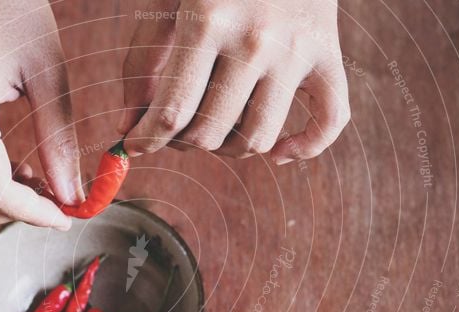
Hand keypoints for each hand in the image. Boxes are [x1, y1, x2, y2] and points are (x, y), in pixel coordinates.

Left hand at [118, 0, 349, 161]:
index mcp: (207, 20)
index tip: (136, 145)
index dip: (147, 140)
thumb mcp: (167, 2)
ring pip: (257, 139)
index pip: (172, 112)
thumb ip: (142, 63)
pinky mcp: (329, 55)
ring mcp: (297, 50)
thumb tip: (129, 129)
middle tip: (178, 125)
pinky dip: (304, 147)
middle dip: (183, 141)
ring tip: (217, 127)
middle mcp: (256, 40)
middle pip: (210, 133)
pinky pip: (329, 122)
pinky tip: (279, 150)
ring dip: (228, 148)